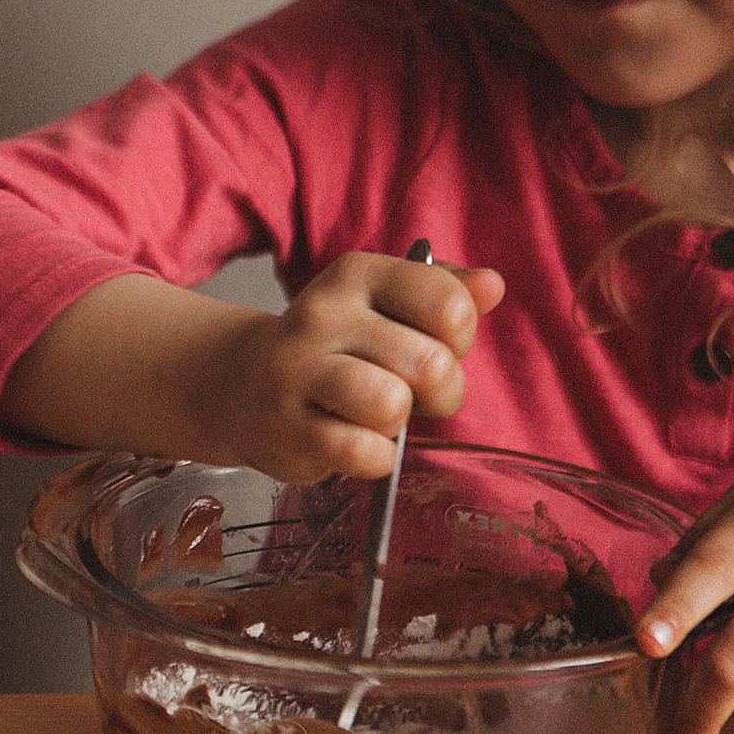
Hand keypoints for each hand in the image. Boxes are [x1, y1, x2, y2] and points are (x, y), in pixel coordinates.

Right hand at [200, 251, 504, 483]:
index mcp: (357, 275)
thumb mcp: (386, 307)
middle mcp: (322, 313)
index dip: (459, 336)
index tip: (436, 344)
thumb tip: (492, 286)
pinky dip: (374, 459)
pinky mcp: (286, 427)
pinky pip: (363, 453)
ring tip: (378, 417)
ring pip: (391, 405)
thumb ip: (444, 293)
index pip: (447, 302)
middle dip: (439, 392)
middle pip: (429, 362)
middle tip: (412, 394)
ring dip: (398, 423)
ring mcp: (298, 370)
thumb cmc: (333, 349)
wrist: (241, 386)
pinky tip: (355, 444)